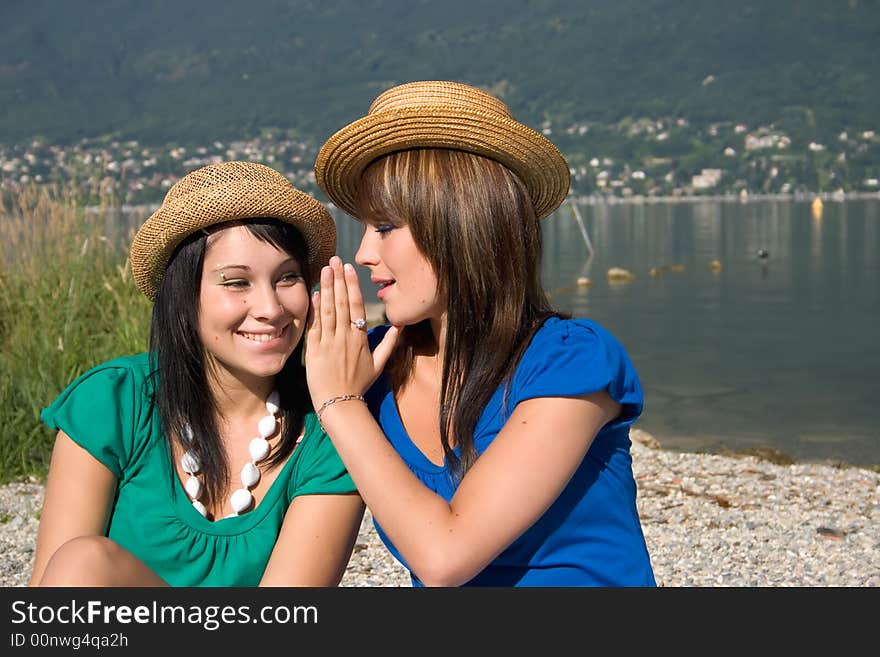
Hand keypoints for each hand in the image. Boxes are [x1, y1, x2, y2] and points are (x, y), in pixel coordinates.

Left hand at [305, 256, 398, 407]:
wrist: (340, 404)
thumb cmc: (359, 385)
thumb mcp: (379, 364)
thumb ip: (389, 343)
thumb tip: (400, 325)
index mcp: (361, 338)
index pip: (357, 306)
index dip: (351, 285)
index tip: (349, 269)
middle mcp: (346, 337)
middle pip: (341, 303)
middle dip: (337, 279)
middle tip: (334, 260)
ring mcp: (329, 343)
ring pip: (328, 310)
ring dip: (326, 288)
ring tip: (324, 270)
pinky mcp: (315, 350)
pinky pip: (315, 326)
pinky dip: (315, 309)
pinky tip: (314, 294)